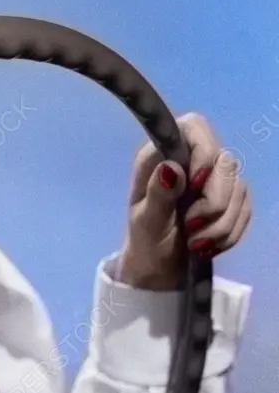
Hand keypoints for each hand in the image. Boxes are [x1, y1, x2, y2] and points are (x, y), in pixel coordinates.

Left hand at [116, 112, 251, 289]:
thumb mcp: (146, 220)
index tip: (195, 184)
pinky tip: (209, 245)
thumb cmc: (146, 239)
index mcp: (161, 156)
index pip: (193, 126)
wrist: (159, 265)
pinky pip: (246, 209)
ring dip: (221, 223)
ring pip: (239, 188)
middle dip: (214, 201)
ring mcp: (213, 180)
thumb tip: (172, 167)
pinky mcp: (231, 200)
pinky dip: (230, 232)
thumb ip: (158, 194)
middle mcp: (190, 161)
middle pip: (225, 161)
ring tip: (195, 242)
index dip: (204, 150)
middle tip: (191, 225)